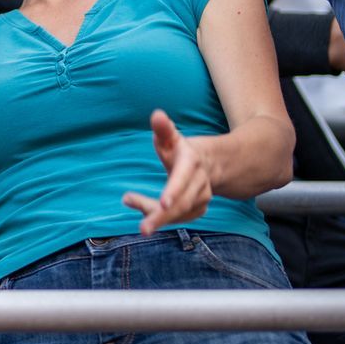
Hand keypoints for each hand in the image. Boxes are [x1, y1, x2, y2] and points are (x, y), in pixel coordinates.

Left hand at [122, 110, 213, 233]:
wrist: (210, 163)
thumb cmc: (180, 149)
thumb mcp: (171, 137)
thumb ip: (163, 129)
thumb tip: (157, 115)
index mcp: (191, 163)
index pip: (183, 178)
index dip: (174, 191)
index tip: (163, 203)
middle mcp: (200, 183)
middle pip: (182, 204)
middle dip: (162, 216)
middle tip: (142, 228)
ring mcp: (202, 198)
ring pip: (180, 214)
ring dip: (158, 218)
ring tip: (134, 209)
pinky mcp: (198, 208)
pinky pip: (181, 218)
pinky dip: (164, 220)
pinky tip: (147, 216)